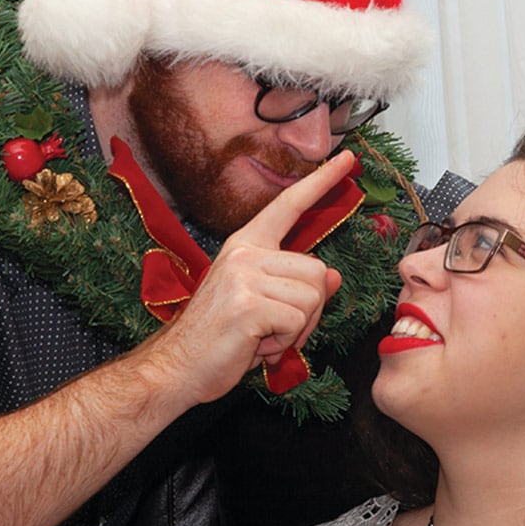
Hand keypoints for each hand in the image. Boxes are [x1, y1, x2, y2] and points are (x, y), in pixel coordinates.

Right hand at [145, 150, 353, 406]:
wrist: (176, 367)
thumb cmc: (218, 338)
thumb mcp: (260, 303)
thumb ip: (295, 285)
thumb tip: (332, 276)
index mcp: (245, 245)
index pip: (289, 204)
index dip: (321, 181)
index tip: (348, 158)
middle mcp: (244, 252)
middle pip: (316, 269)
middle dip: (308, 309)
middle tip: (274, 329)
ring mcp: (245, 275)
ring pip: (312, 297)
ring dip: (297, 329)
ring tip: (261, 337)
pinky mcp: (249, 303)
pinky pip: (297, 321)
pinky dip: (285, 343)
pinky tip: (256, 346)